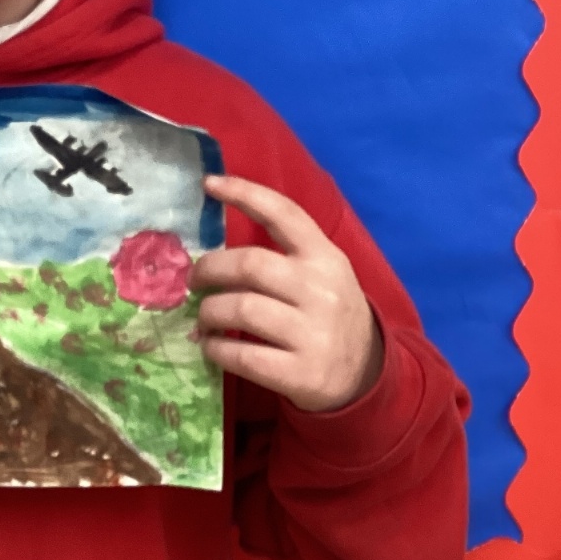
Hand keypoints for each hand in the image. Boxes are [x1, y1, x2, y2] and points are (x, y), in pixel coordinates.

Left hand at [192, 174, 382, 413]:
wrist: (366, 375)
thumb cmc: (329, 315)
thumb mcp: (322, 274)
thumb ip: (280, 257)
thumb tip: (210, 253)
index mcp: (325, 257)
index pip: (284, 214)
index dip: (244, 193)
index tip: (208, 185)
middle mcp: (322, 290)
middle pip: (250, 265)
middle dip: (209, 269)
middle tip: (194, 281)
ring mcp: (314, 334)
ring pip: (241, 309)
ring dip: (209, 312)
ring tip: (204, 318)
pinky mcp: (302, 374)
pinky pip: (242, 355)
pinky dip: (215, 349)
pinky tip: (211, 346)